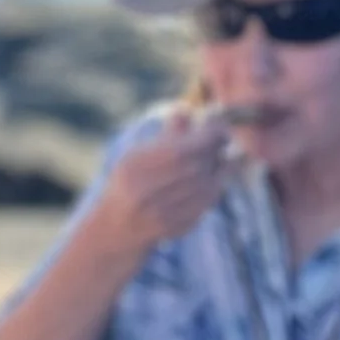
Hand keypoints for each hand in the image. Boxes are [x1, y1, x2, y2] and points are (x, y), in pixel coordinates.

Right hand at [89, 105, 236, 260]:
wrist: (115, 227)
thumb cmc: (130, 181)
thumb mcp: (138, 154)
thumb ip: (165, 135)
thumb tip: (187, 109)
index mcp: (135, 169)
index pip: (180, 152)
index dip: (205, 138)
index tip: (217, 127)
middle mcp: (145, 194)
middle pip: (194, 170)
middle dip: (214, 151)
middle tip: (223, 139)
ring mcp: (160, 215)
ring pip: (204, 188)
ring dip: (218, 169)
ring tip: (220, 157)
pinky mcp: (174, 229)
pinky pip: (204, 206)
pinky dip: (214, 188)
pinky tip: (213, 178)